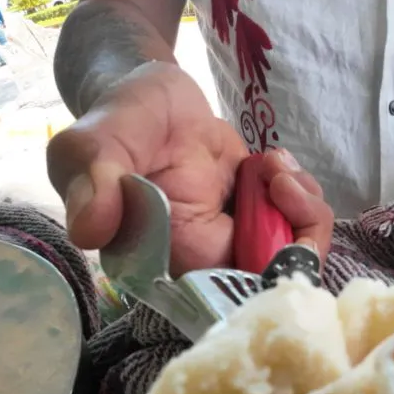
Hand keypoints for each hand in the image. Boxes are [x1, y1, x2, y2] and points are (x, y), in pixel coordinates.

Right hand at [46, 62, 332, 273]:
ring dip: (304, 212)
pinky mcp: (259, 216)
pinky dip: (303, 195)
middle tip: (280, 186)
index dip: (257, 283)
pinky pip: (299, 225)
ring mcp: (236, 240)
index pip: (218, 300)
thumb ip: (93, 184)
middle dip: (298, 243)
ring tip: (275, 168)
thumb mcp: (91, 146)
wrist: (149, 94)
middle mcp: (204, 263)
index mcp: (162, 264)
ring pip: (295, 257)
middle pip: (271, 286)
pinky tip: (277, 165)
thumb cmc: (115, 122)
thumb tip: (88, 233)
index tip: (270, 238)